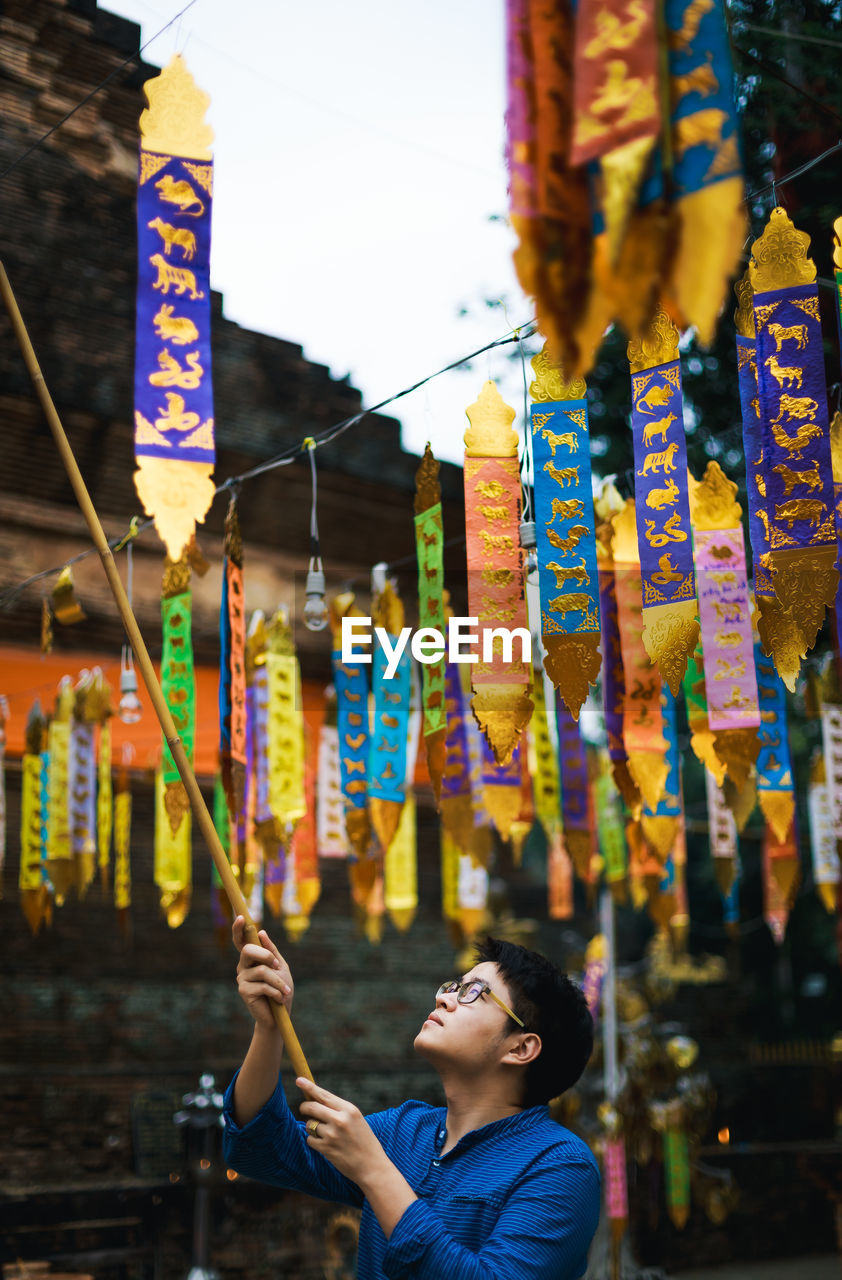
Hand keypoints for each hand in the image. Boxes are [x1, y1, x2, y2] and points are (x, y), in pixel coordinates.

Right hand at [233, 915, 292, 1029]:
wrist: (280, 1014)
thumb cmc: (281, 989)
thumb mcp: (280, 967)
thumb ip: (271, 951)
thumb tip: (261, 933)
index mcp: (252, 958)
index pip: (241, 941)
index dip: (238, 929)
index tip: (241, 918)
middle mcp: (243, 966)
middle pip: (248, 950)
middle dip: (266, 955)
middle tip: (277, 965)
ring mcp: (242, 979)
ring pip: (262, 970)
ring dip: (278, 981)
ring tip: (284, 991)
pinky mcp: (244, 991)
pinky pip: (264, 985)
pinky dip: (277, 991)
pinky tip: (279, 998)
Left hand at [297, 1077, 388, 1186]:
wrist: (372, 1166)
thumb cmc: (364, 1140)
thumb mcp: (356, 1119)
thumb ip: (338, 1110)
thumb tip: (316, 1101)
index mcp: (349, 1109)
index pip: (324, 1095)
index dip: (309, 1087)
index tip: (299, 1080)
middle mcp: (340, 1120)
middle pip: (312, 1107)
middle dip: (305, 1107)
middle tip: (303, 1108)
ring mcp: (332, 1135)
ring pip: (310, 1124)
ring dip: (312, 1127)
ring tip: (326, 1133)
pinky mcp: (326, 1149)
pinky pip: (310, 1139)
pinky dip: (314, 1141)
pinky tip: (325, 1144)